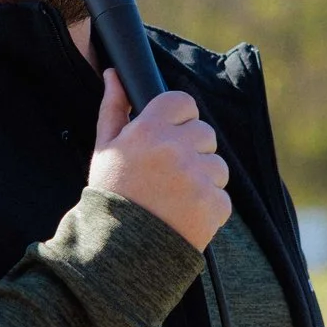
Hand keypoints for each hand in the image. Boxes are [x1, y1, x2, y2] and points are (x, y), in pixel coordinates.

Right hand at [88, 70, 230, 251]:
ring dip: (203, 178)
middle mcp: (175, 148)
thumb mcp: (104, 149)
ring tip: (175, 198)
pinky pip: (222, 195)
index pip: (183, 102)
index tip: (168, 136)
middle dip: (191, 150)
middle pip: (204, 133)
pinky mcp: (214, 204)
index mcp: (148, 129)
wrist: (118, 251)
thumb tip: (114, 75)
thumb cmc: (111, 196)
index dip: (178, 119)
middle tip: (168, 175)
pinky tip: (184, 215)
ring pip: (218, 164)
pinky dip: (208, 206)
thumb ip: (113, 108)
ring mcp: (197, 176)